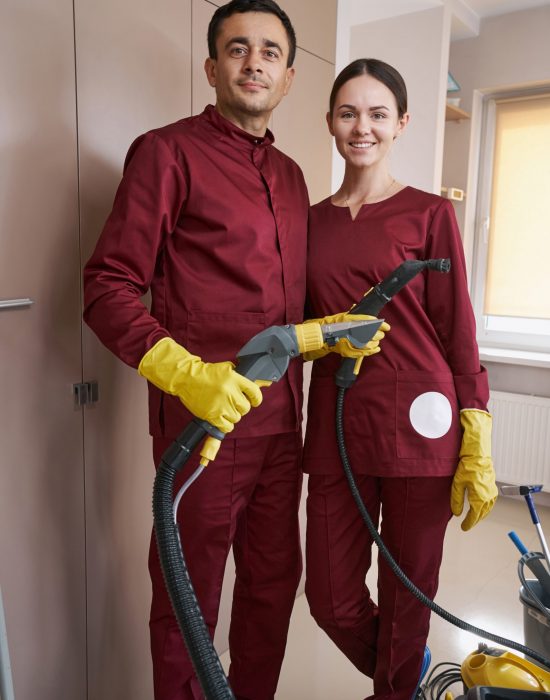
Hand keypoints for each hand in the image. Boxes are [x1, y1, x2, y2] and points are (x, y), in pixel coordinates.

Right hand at [138, 337, 261, 432]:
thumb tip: (265, 382)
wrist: (186, 378)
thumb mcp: (227, 370)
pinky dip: (225, 424)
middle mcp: (229, 392)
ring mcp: (221, 405)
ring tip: (222, 407)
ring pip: (236, 418)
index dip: (256, 399)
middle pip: (245, 408)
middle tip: (231, 402)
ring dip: (231, 415)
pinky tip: (219, 416)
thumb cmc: (207, 373)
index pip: (254, 392)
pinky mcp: (212, 415)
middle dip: (240, 407)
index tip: (254, 400)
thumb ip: (243, 377)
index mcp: (234, 378)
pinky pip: (227, 427)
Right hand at [302, 311, 389, 360]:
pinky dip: (372, 350)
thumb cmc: (336, 324)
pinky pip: (364, 352)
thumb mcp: (347, 316)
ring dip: (375, 342)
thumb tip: (370, 316)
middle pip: (371, 334)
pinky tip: (377, 348)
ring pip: (369, 343)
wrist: (324, 334)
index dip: (380, 325)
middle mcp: (351, 331)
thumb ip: (359, 317)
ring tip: (377, 341)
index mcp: (351, 321)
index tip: (387, 327)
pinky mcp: (349, 350)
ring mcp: (350, 342)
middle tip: (381, 334)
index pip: (370, 323)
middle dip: (379, 334)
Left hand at [451, 410, 497, 530]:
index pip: (474, 516)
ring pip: (488, 508)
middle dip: (475, 520)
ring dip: (481, 514)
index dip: (469, 523)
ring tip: (474, 517)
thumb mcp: (457, 485)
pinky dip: (485, 506)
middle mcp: (489, 497)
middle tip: (468, 524)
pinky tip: (481, 505)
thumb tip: (457, 513)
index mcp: (480, 499)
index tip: (464, 528)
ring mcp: (492, 491)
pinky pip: (491, 501)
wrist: (478, 454)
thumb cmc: (467, 467)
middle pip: (482, 514)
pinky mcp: (493, 486)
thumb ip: (457, 501)